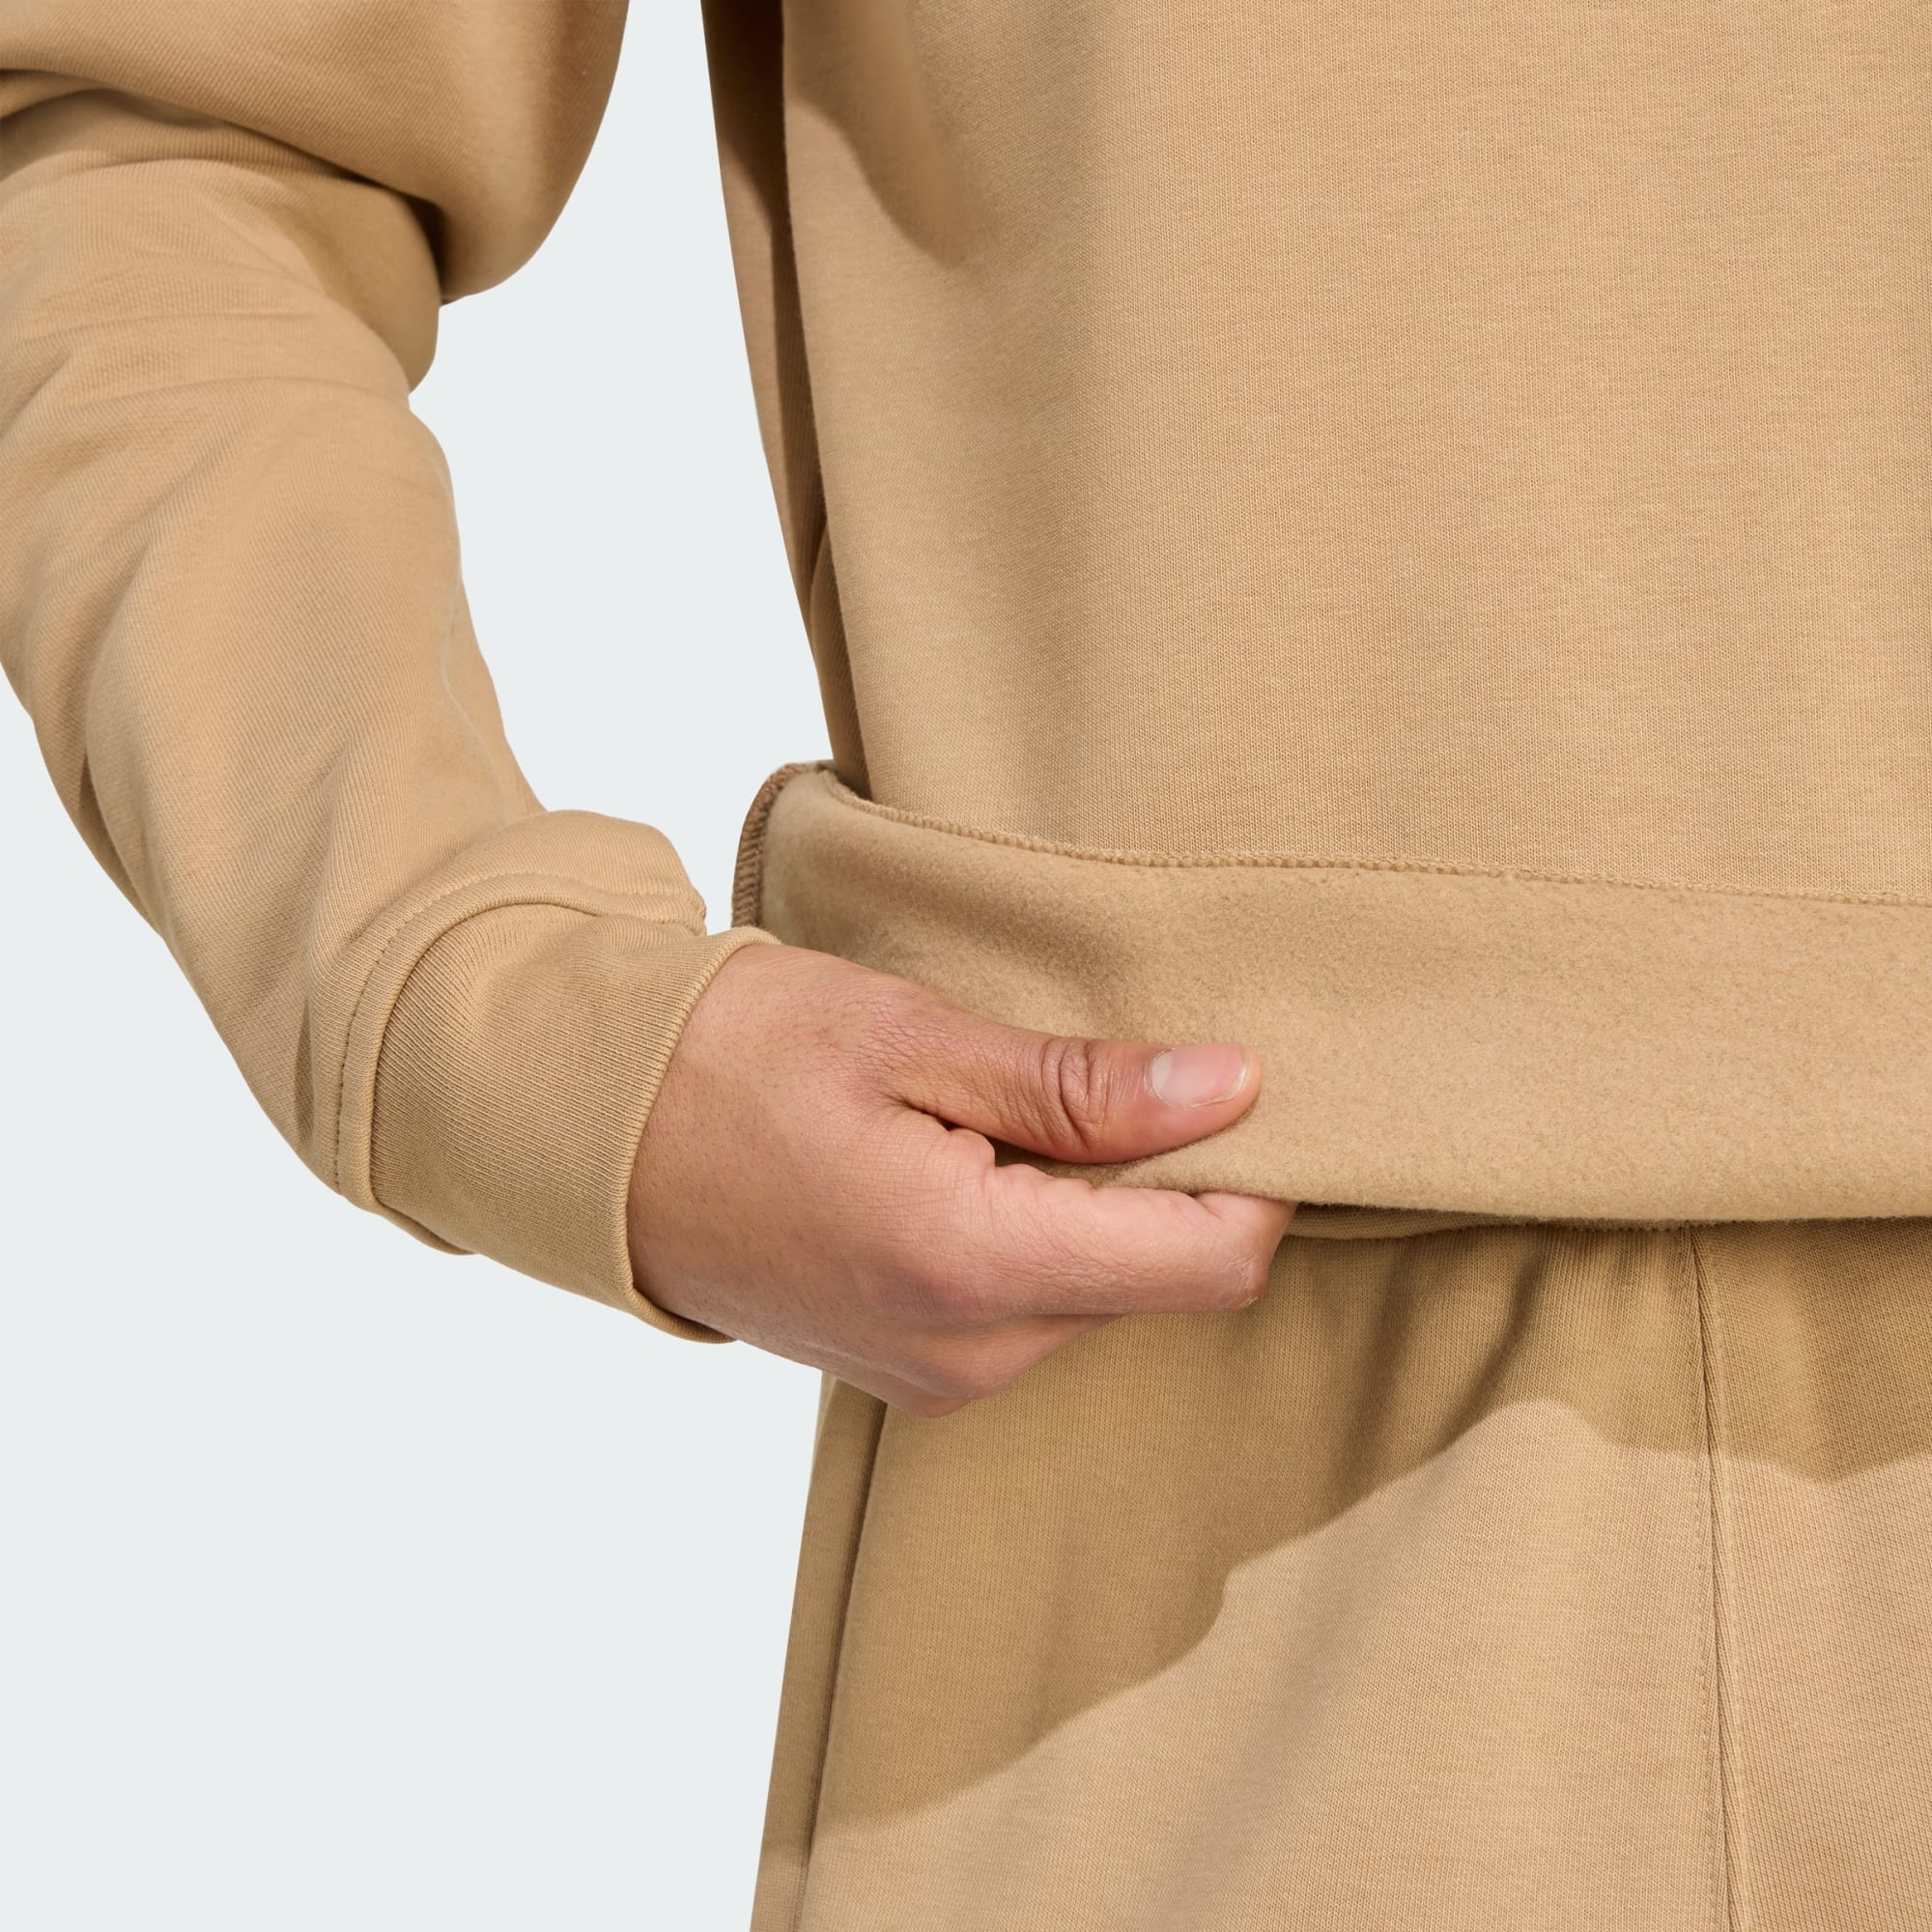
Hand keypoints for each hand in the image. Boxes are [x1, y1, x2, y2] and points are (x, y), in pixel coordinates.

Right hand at [626, 943, 1295, 1415]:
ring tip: (995, 1109)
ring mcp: (938, 1378)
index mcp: (971, 1265)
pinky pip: (1035, 1312)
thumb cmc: (731, 1059)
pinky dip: (1038, 1236)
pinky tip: (966, 1160)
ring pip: (1102, 1295)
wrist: (589, 1137)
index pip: (1210, 1261)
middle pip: (1162, 1280)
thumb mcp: (912, 1038)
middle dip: (1163, 1179)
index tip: (1223, 1080)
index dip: (1254, 1171)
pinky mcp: (915, 1372)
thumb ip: (1081, 1086)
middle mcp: (969, 1355)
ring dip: (1092, 1204)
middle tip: (1081, 1069)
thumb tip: (1234, 1087)